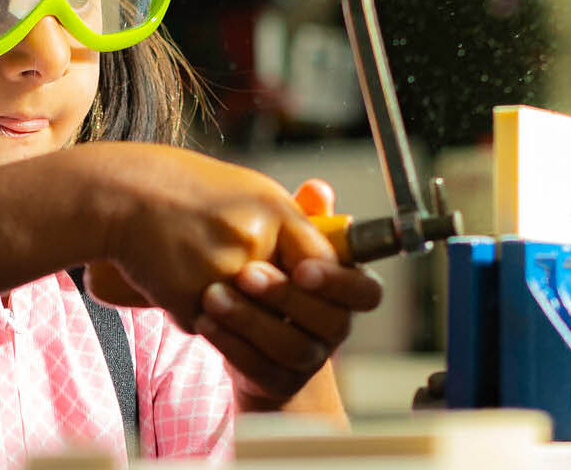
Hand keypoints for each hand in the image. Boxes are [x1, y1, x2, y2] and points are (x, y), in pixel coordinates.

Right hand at [72, 143, 334, 332]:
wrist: (121, 193)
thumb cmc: (185, 189)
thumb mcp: (248, 194)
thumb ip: (289, 226)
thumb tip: (324, 261)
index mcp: (275, 212)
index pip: (323, 265)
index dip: (323, 286)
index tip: (308, 288)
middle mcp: (253, 242)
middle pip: (285, 303)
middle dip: (272, 310)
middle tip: (252, 298)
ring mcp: (219, 273)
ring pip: (243, 320)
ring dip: (229, 315)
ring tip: (202, 277)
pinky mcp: (187, 299)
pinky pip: (204, 325)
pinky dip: (190, 309)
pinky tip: (172, 278)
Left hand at [194, 180, 384, 410]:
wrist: (254, 342)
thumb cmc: (276, 281)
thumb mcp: (287, 245)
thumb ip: (303, 219)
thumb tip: (317, 189)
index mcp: (346, 293)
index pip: (366, 292)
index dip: (337, 281)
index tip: (301, 266)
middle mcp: (335, 329)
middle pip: (328, 320)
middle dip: (285, 296)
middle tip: (246, 273)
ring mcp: (308, 360)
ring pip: (291, 346)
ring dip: (250, 319)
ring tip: (213, 295)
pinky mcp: (277, 381)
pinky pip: (258, 367)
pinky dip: (230, 343)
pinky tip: (204, 320)